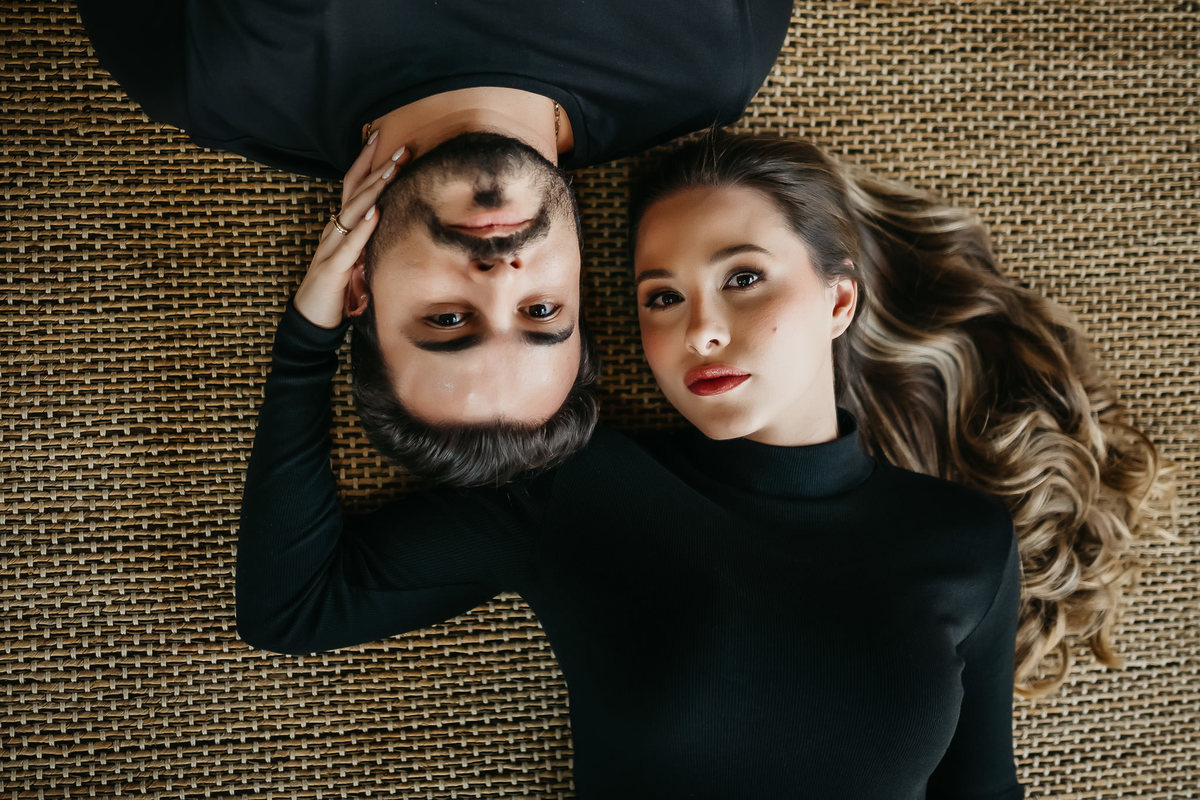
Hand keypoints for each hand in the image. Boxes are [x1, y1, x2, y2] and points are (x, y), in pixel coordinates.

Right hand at [292, 136, 407, 328]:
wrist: (312, 318)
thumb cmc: (337, 288)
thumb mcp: (358, 258)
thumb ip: (370, 239)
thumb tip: (391, 222)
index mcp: (341, 226)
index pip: (354, 187)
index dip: (368, 163)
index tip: (387, 139)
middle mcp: (334, 230)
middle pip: (355, 191)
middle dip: (378, 168)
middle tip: (401, 147)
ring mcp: (332, 247)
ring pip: (353, 211)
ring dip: (374, 189)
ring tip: (392, 169)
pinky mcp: (333, 268)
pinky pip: (350, 245)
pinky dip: (363, 228)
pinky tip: (376, 212)